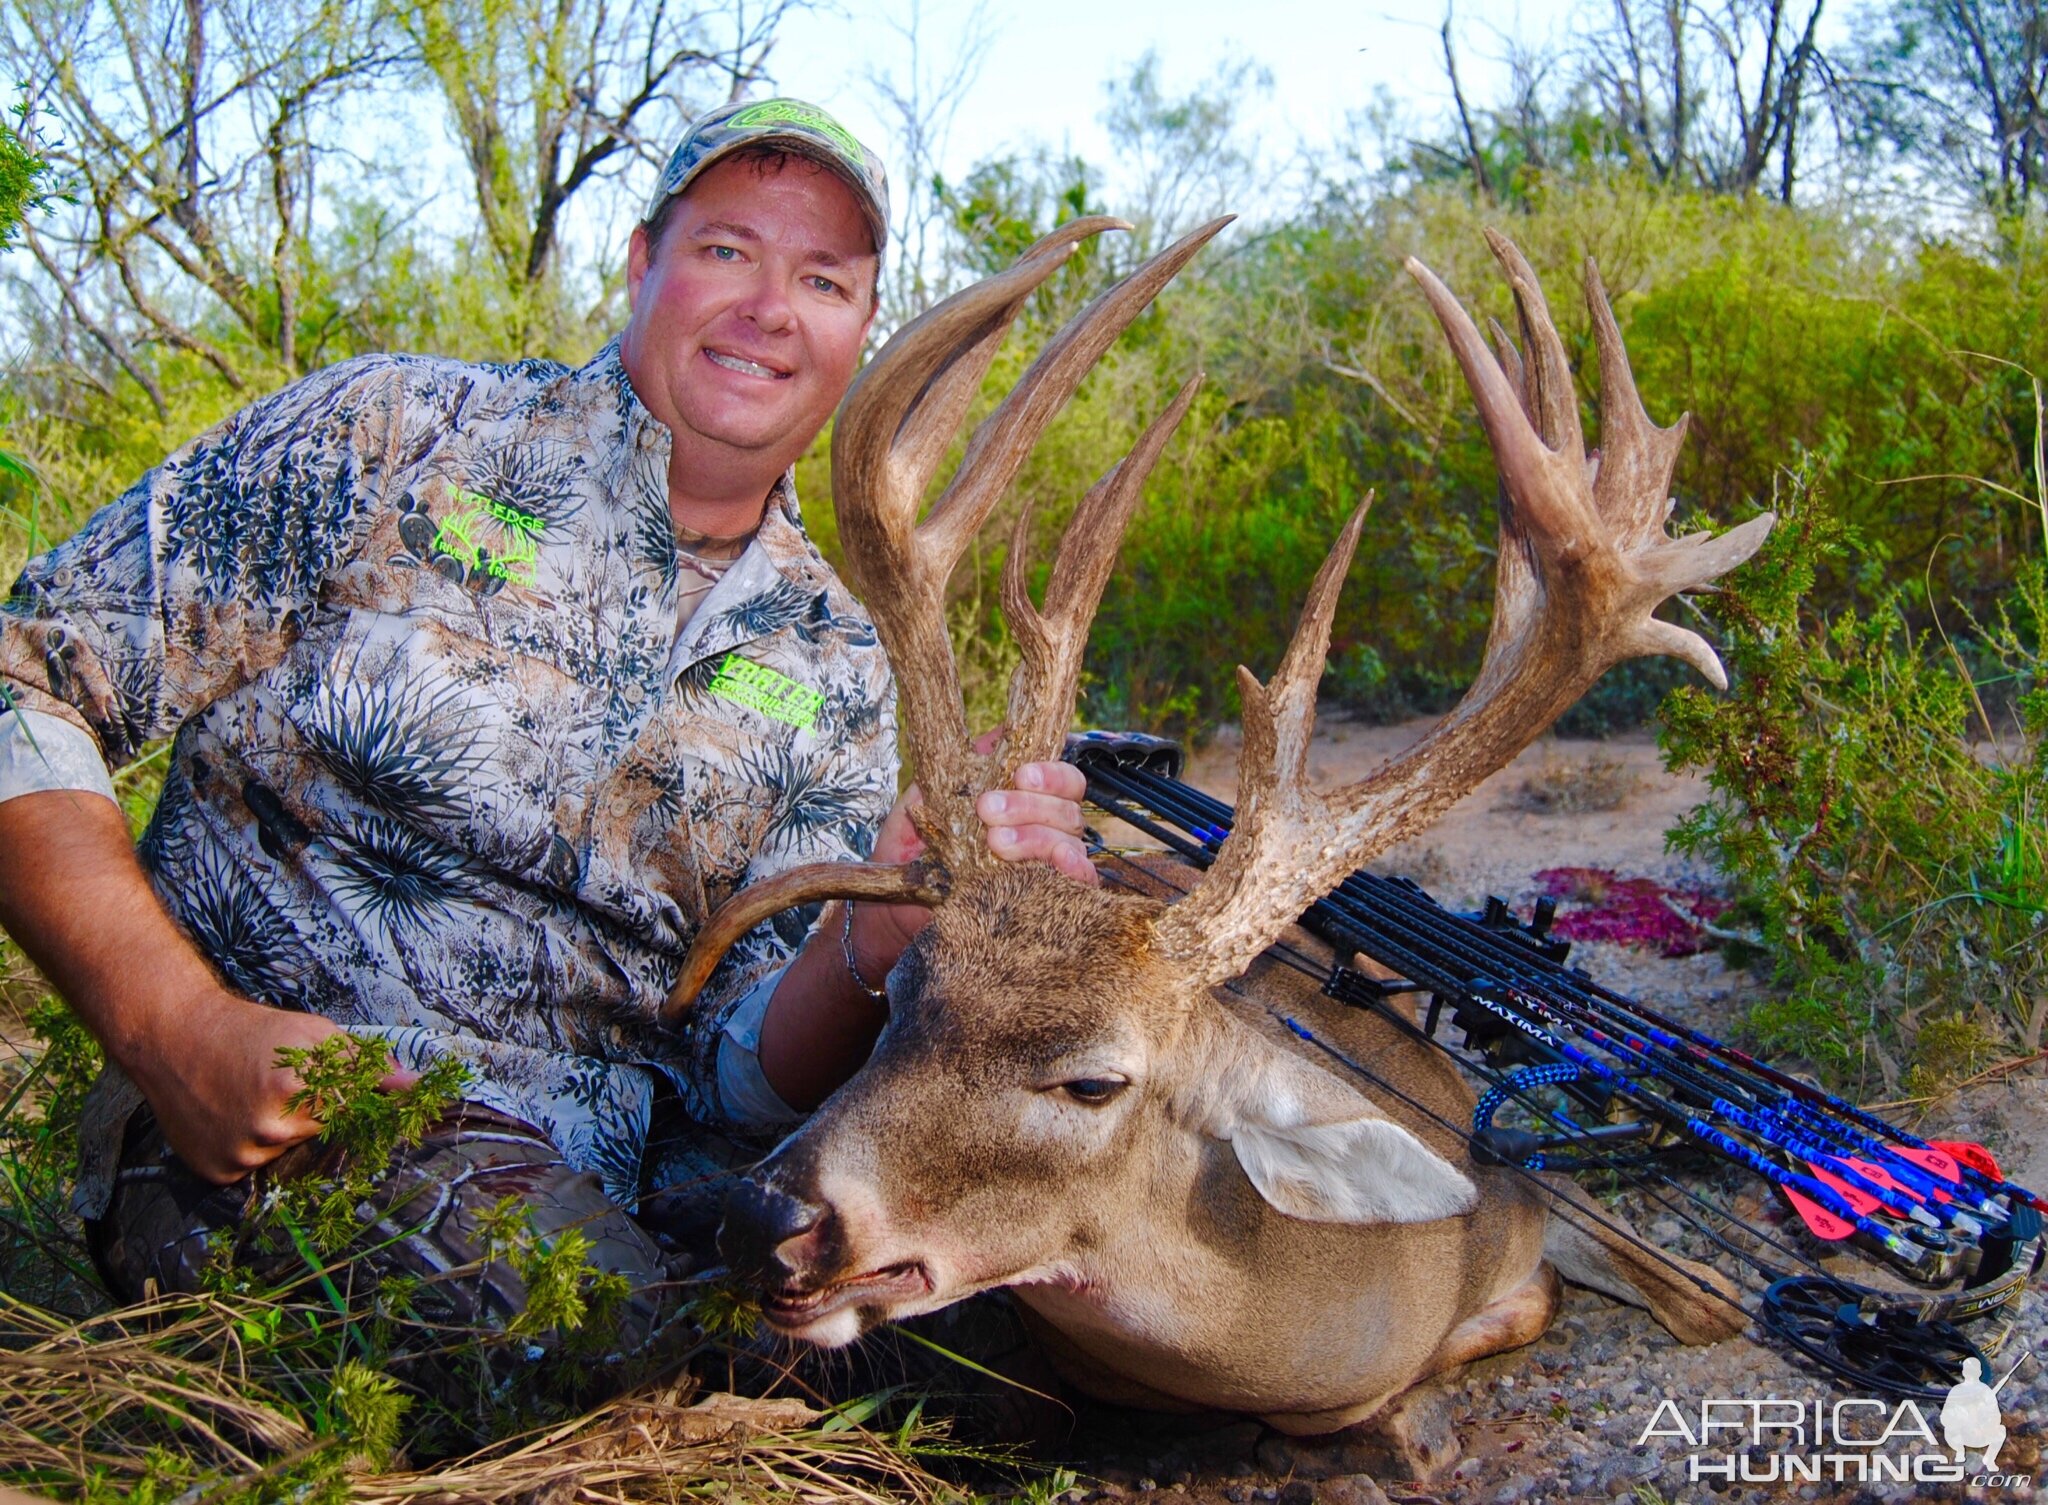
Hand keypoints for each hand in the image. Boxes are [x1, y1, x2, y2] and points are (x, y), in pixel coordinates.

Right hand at [128, 989, 416, 1184]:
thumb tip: (412, 1084)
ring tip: (253, 1099)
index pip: (352, 1115)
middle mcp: (270, 1130)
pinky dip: (249, 1148)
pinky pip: (252, 1168)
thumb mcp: (314, 1033)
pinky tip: (234, 1117)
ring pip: (285, 1154)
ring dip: (281, 1133)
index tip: (346, 1099)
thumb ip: (364, 1063)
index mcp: (298, 1091)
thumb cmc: (251, 1030)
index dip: (351, 1103)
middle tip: (281, 1088)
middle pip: (319, 1137)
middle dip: (313, 1115)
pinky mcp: (216, 1171)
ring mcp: (240, 1155)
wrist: (175, 1037)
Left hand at [860, 735, 1095, 961]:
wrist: (891, 910)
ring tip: (995, 843)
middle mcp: (1043, 830)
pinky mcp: (1048, 899)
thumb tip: (994, 736)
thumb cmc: (911, 853)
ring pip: (1071, 840)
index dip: (1050, 772)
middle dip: (1030, 805)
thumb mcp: (924, 799)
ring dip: (1037, 837)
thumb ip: (958, 767)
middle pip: (1069, 807)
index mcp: (1022, 801)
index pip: (1062, 778)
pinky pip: (1081, 882)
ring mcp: (1047, 866)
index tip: (1020, 774)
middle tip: (987, 811)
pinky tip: (1056, 864)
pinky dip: (1075, 869)